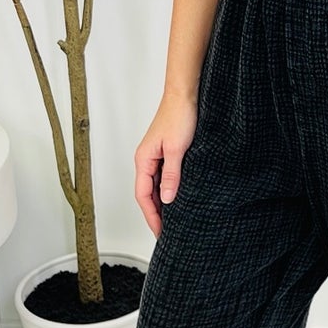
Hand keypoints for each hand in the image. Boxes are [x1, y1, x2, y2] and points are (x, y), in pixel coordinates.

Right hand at [135, 94, 198, 236]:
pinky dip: (169, 189)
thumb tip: (167, 199)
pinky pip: (164, 177)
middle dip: (155, 214)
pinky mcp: (167, 152)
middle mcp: (147, 159)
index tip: (159, 232)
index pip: (143, 195)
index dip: (151, 215)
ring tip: (172, 220)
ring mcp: (156, 156)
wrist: (185, 94)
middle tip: (166, 232)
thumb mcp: (177, 149)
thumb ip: (172, 175)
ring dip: (162, 203)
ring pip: (156, 186)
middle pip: (147, 194)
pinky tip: (177, 197)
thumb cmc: (179, 116)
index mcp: (143, 160)